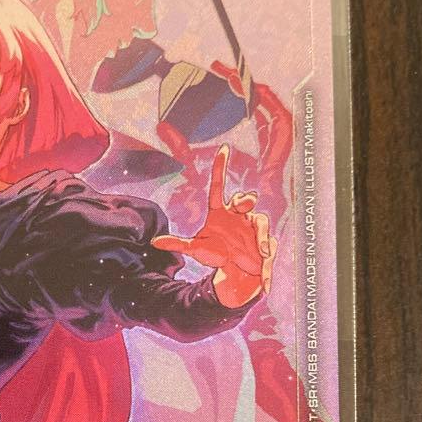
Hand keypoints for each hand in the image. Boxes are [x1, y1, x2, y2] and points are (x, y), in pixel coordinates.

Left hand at [151, 144, 276, 306]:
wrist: (235, 273)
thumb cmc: (216, 256)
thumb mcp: (196, 250)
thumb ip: (178, 244)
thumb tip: (154, 242)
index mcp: (220, 212)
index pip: (219, 186)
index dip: (221, 168)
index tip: (223, 149)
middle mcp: (237, 214)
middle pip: (243, 199)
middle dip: (245, 200)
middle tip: (245, 203)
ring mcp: (252, 224)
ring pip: (260, 219)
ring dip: (261, 233)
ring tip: (260, 251)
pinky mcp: (263, 237)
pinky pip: (267, 238)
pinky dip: (266, 248)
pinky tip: (264, 258)